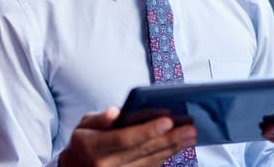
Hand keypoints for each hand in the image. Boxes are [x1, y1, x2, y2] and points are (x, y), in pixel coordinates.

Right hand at [58, 107, 196, 166]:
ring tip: (189, 137)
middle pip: (142, 152)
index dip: (147, 131)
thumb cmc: (83, 142)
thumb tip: (115, 112)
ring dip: (171, 150)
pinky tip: (176, 148)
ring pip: (149, 163)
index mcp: (92, 147)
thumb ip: (99, 118)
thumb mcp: (84, 125)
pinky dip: (163, 158)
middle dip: (168, 140)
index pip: (124, 138)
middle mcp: (104, 165)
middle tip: (190, 130)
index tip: (168, 121)